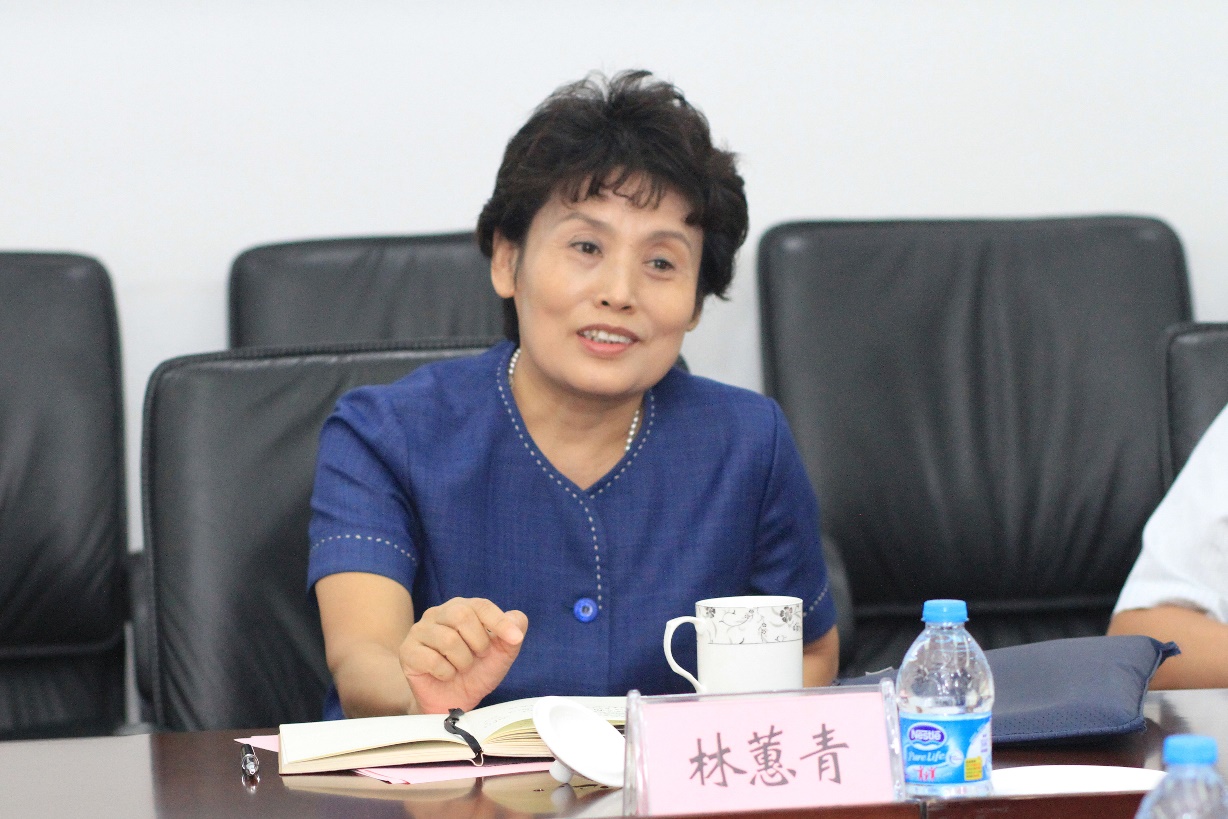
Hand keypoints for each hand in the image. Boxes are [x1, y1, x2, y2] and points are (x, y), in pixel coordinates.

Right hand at [399, 597, 527, 712]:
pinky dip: (446, 672)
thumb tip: (517, 620)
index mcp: (461, 608)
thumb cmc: (475, 673)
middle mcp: (437, 614)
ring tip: (461, 668)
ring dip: (463, 661)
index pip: (481, 605)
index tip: (514, 639)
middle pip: (461, 615)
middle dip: (478, 642)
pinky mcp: (408, 652)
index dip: (499, 621)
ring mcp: (419, 631)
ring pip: (447, 639)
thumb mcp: (501, 654)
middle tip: (479, 657)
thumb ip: (513, 633)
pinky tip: (445, 675)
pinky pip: (431, 659)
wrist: (451, 702)